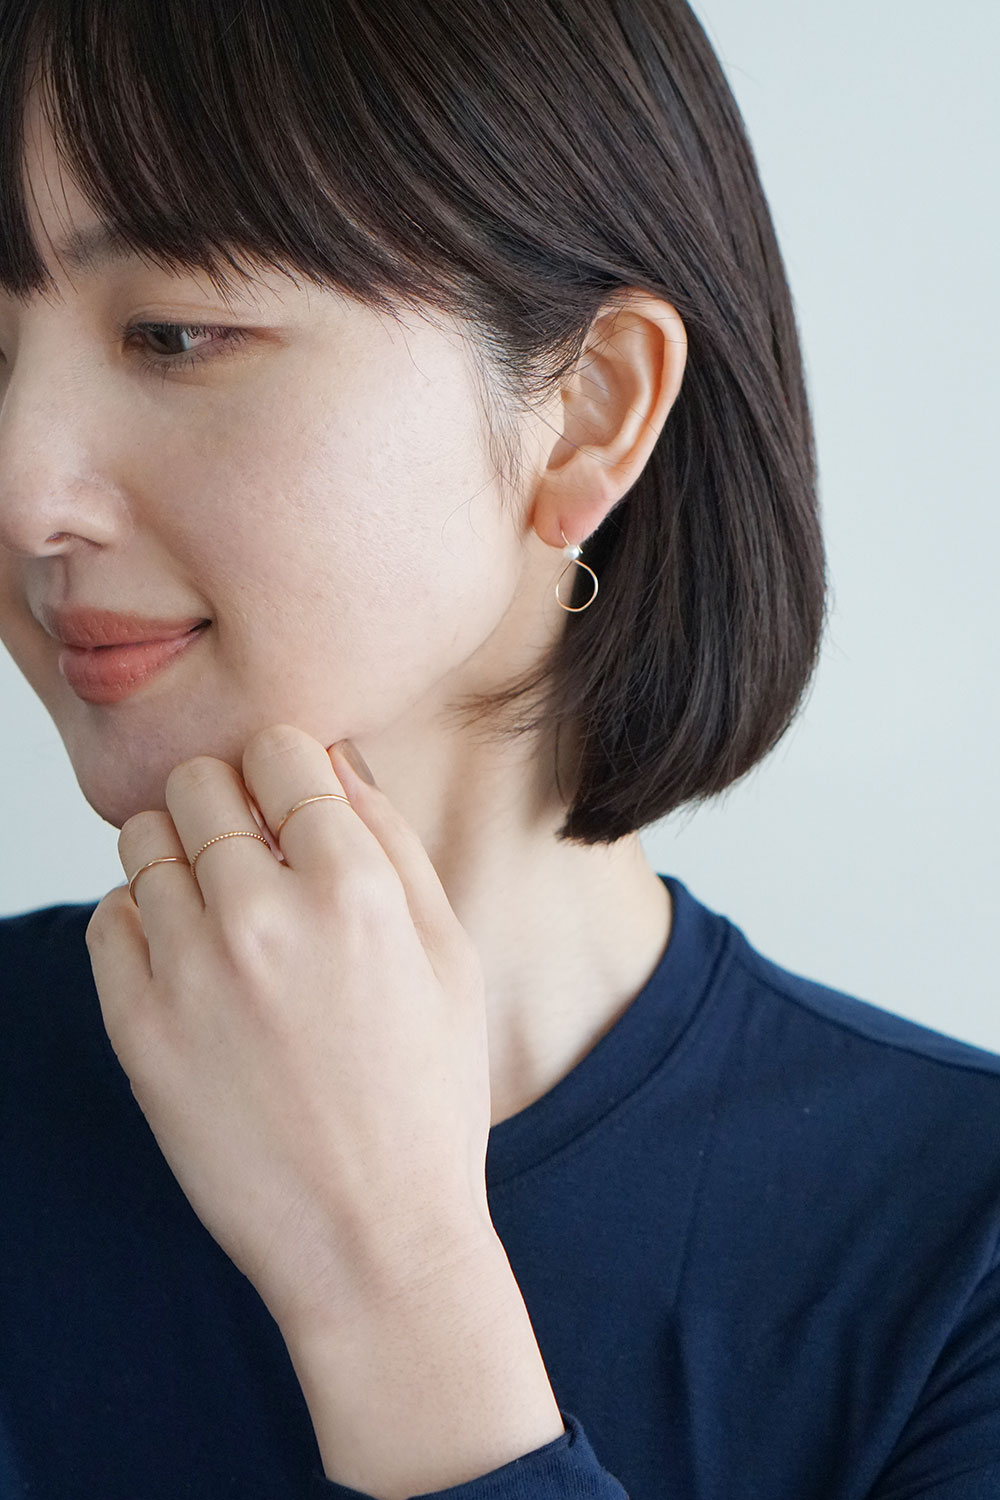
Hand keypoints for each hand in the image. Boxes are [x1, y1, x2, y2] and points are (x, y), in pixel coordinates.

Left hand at [85, 725, 495, 1339]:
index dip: (287, 768)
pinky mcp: (136, 1029)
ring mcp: (190, 972)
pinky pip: (109, 918)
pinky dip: (142, 922)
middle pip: (200, 781)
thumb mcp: (450, 955)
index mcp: (354, 887)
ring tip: (225, 915)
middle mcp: (263, 915)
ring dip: (182, 858)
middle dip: (228, 802)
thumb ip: (392, 841)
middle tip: (256, 857)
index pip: (279, 748)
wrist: (372, 1239)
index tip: (291, 804)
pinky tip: (192, 962)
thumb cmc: (426, 1098)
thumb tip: (336, 760)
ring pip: (145, 841)